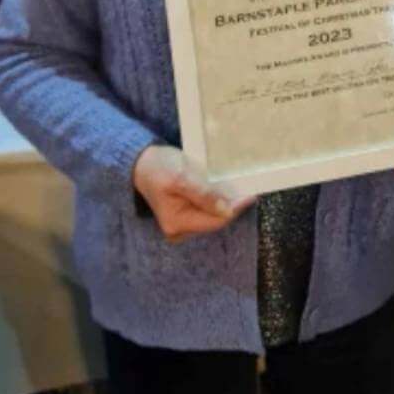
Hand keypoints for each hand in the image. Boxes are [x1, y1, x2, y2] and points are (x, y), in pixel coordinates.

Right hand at [132, 144, 254, 244]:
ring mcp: (182, 224)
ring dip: (226, 201)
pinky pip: (208, 209)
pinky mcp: (186, 214)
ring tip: (239, 185)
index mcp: (177, 223)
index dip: (235, 208)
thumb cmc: (158, 168)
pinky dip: (218, 199)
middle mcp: (180, 229)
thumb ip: (202, 194)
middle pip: (216, 219)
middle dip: (231, 204)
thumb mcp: (180, 177)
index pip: (216, 221)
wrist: (141, 163)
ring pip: (213, 215)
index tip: (251, 194)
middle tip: (248, 186)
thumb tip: (226, 209)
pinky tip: (226, 187)